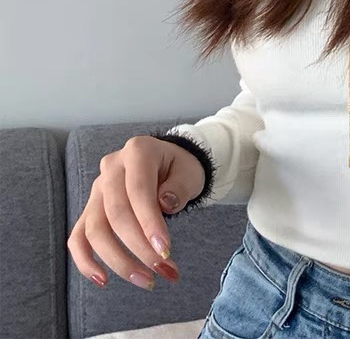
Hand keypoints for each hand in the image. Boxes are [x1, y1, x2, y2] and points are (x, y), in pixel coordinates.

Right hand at [67, 135, 204, 289]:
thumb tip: (165, 203)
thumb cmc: (179, 169)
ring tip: (145, 280)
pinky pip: (78, 237)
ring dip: (118, 260)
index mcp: (137, 151)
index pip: (138, 191)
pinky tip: (103, 280)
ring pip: (95, 229)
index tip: (165, 251)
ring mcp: (97, 188)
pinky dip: (85, 261)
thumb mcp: (189, 172)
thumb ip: (180, 186)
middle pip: (116, 213)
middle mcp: (111, 167)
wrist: (167, 163)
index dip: (149, 223)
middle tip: (161, 268)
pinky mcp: (90, 208)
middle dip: (138, 247)